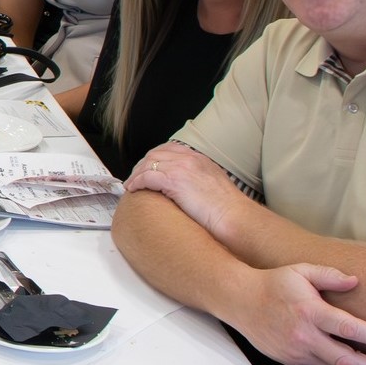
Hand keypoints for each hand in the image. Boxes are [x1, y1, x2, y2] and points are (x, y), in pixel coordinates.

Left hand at [124, 142, 247, 237]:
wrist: (234, 215)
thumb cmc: (227, 209)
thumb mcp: (214, 185)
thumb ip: (199, 180)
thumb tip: (186, 189)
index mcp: (200, 159)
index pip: (169, 149)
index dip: (154, 157)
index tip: (146, 167)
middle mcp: (190, 159)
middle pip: (155, 154)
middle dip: (141, 166)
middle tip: (134, 178)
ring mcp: (182, 167)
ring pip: (148, 164)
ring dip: (136, 175)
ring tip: (131, 186)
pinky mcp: (174, 180)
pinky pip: (147, 176)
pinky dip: (137, 182)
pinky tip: (134, 190)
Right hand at [237, 263, 365, 364]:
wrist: (240, 301)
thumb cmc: (272, 283)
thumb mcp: (301, 270)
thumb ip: (330, 275)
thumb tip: (355, 282)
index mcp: (310, 311)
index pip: (350, 329)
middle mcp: (303, 335)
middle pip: (346, 359)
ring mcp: (295, 351)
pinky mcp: (289, 359)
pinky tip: (349, 362)